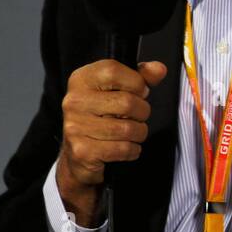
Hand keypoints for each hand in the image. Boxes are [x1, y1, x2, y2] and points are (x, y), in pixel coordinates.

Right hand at [58, 59, 167, 225]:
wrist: (78, 161)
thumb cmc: (102, 121)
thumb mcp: (119, 94)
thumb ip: (140, 77)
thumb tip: (159, 69)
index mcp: (81, 79)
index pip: (116, 69)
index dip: (136, 82)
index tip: (138, 92)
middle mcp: (73, 100)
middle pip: (128, 101)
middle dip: (141, 113)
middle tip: (135, 119)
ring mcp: (74, 127)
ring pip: (128, 127)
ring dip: (138, 134)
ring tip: (131, 136)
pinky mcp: (82, 151)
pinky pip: (123, 148)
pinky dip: (131, 151)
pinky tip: (124, 151)